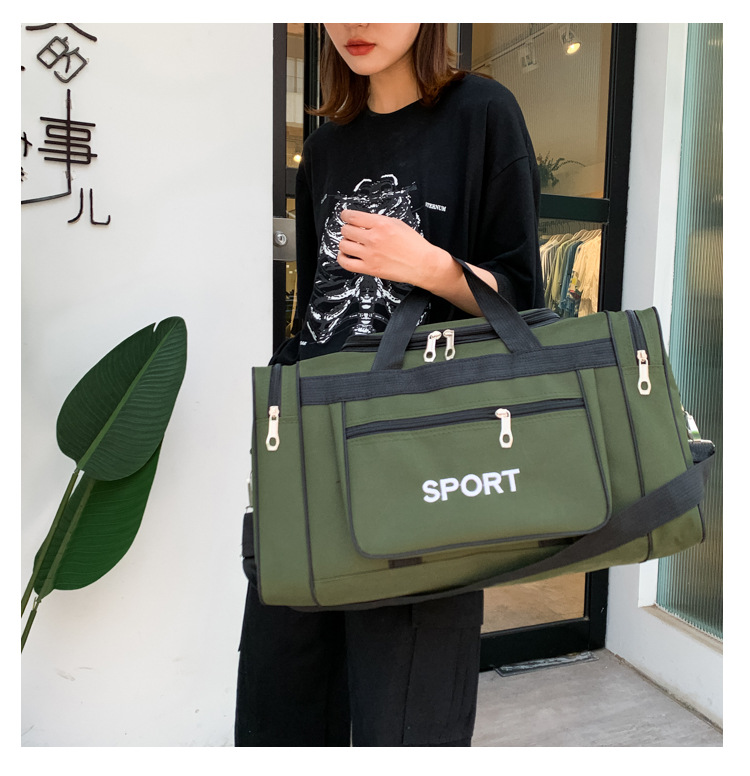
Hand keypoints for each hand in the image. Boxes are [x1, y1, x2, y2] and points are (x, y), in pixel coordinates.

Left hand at [337, 208, 497, 315]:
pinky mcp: (369, 268)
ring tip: (349, 243)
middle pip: (346, 230)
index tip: (345, 216)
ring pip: (343, 245)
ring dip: (344, 242)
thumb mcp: (398, 224)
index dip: (345, 215)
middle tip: (350, 231)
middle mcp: (373, 238)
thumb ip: (379, 222)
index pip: (353, 216)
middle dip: (347, 229)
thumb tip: (364, 221)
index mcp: (381, 224)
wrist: (423, 264)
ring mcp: (369, 254)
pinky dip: (342, 257)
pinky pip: (346, 262)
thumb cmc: (414, 245)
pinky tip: (345, 254)